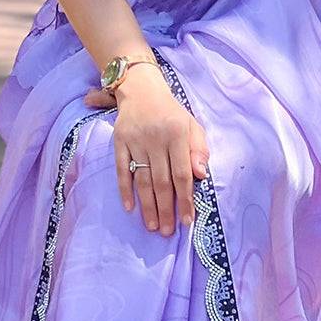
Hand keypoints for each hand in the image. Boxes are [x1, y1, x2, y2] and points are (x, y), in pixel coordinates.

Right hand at [82, 67, 209, 233]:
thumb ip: (199, 150)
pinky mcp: (119, 141)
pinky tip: (130, 208)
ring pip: (142, 179)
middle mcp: (156, 138)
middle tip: (167, 232)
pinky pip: (121, 169)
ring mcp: (136, 141)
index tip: (187, 221)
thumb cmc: (172, 113)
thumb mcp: (193, 126)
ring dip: (147, 205)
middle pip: (161, 181)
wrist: (142, 89)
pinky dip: (124, 189)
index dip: (185, 199)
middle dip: (166, 209)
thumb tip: (201, 176)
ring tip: (153, 226)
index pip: (182, 174)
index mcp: (178, 134)